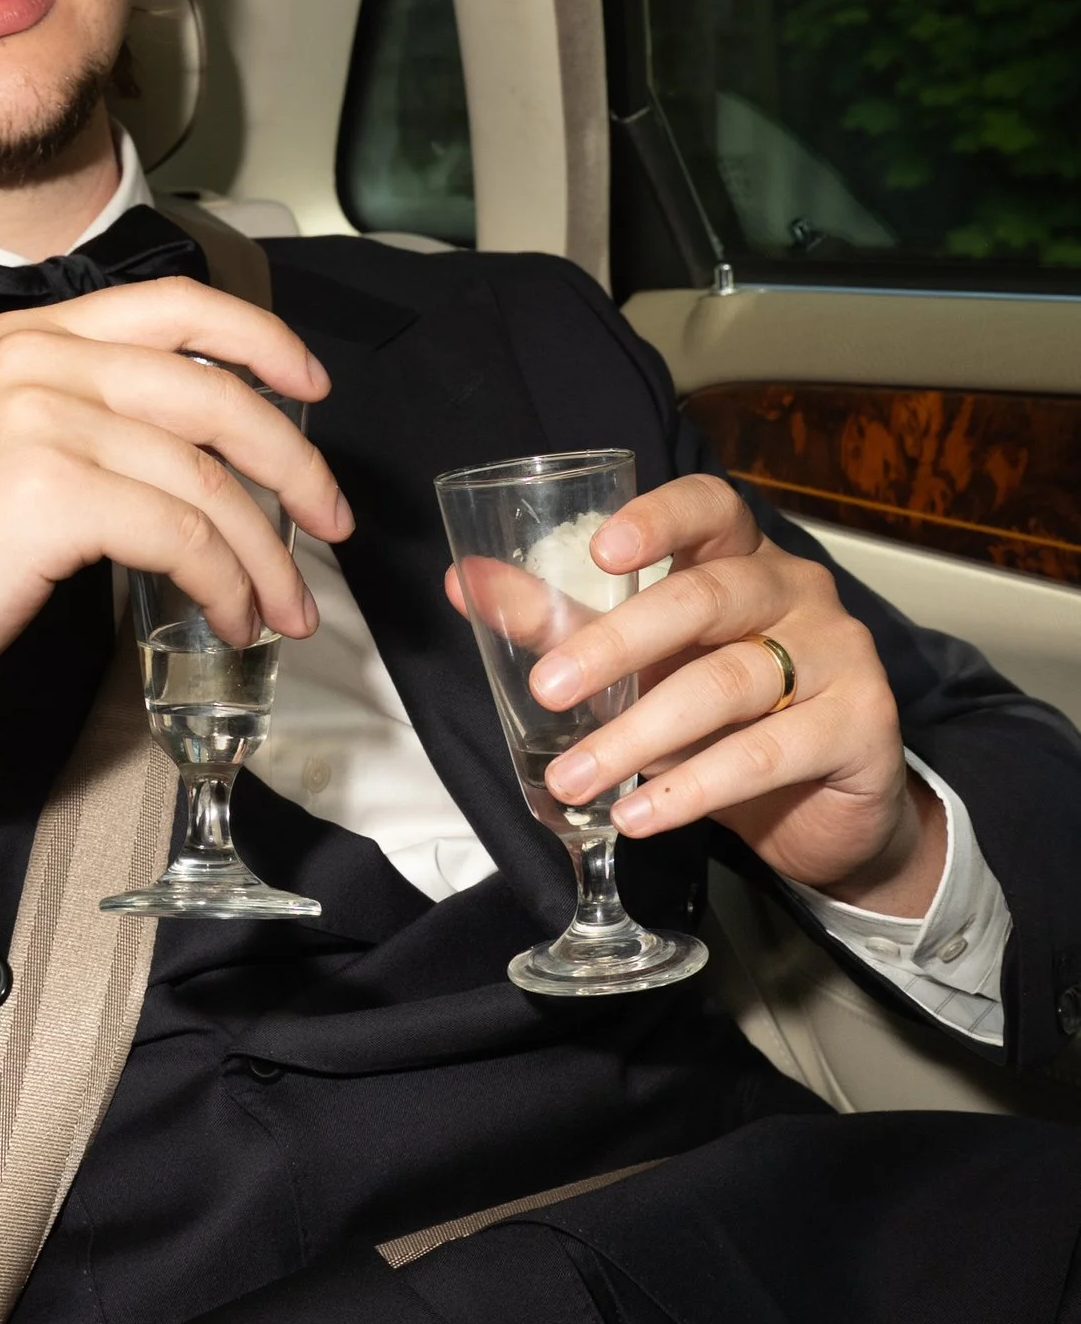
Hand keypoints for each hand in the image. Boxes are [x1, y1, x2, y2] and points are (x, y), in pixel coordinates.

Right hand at [0, 278, 352, 814]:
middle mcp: (37, 360)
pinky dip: (224, 583)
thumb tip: (192, 455)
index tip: (313, 388)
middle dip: (294, 464)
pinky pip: (181, 536)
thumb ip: (78, 418)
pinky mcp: (50, 495)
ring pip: (207, 480)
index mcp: (26, 336)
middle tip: (333, 523)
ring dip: (265, 554)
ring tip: (282, 609)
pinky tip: (227, 615)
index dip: (263, 341)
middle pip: (215, 393)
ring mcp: (43, 422)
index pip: (177, 306)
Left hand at [453, 471, 941, 915]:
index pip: (710, 508)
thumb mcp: (641, 667)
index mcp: (742, 559)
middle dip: (618, 644)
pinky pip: (766, 753)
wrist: (825, 808)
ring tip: (575, 778)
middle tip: (548, 689)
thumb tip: (463, 582)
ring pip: (728, 683)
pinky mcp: (861, 725)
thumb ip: (560, 622)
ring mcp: (837, 654)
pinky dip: (693, 787)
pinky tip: (639, 815)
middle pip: (706, 598)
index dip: (659, 519)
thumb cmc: (725, 719)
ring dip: (639, 735)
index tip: (600, 551)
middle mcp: (796, 592)